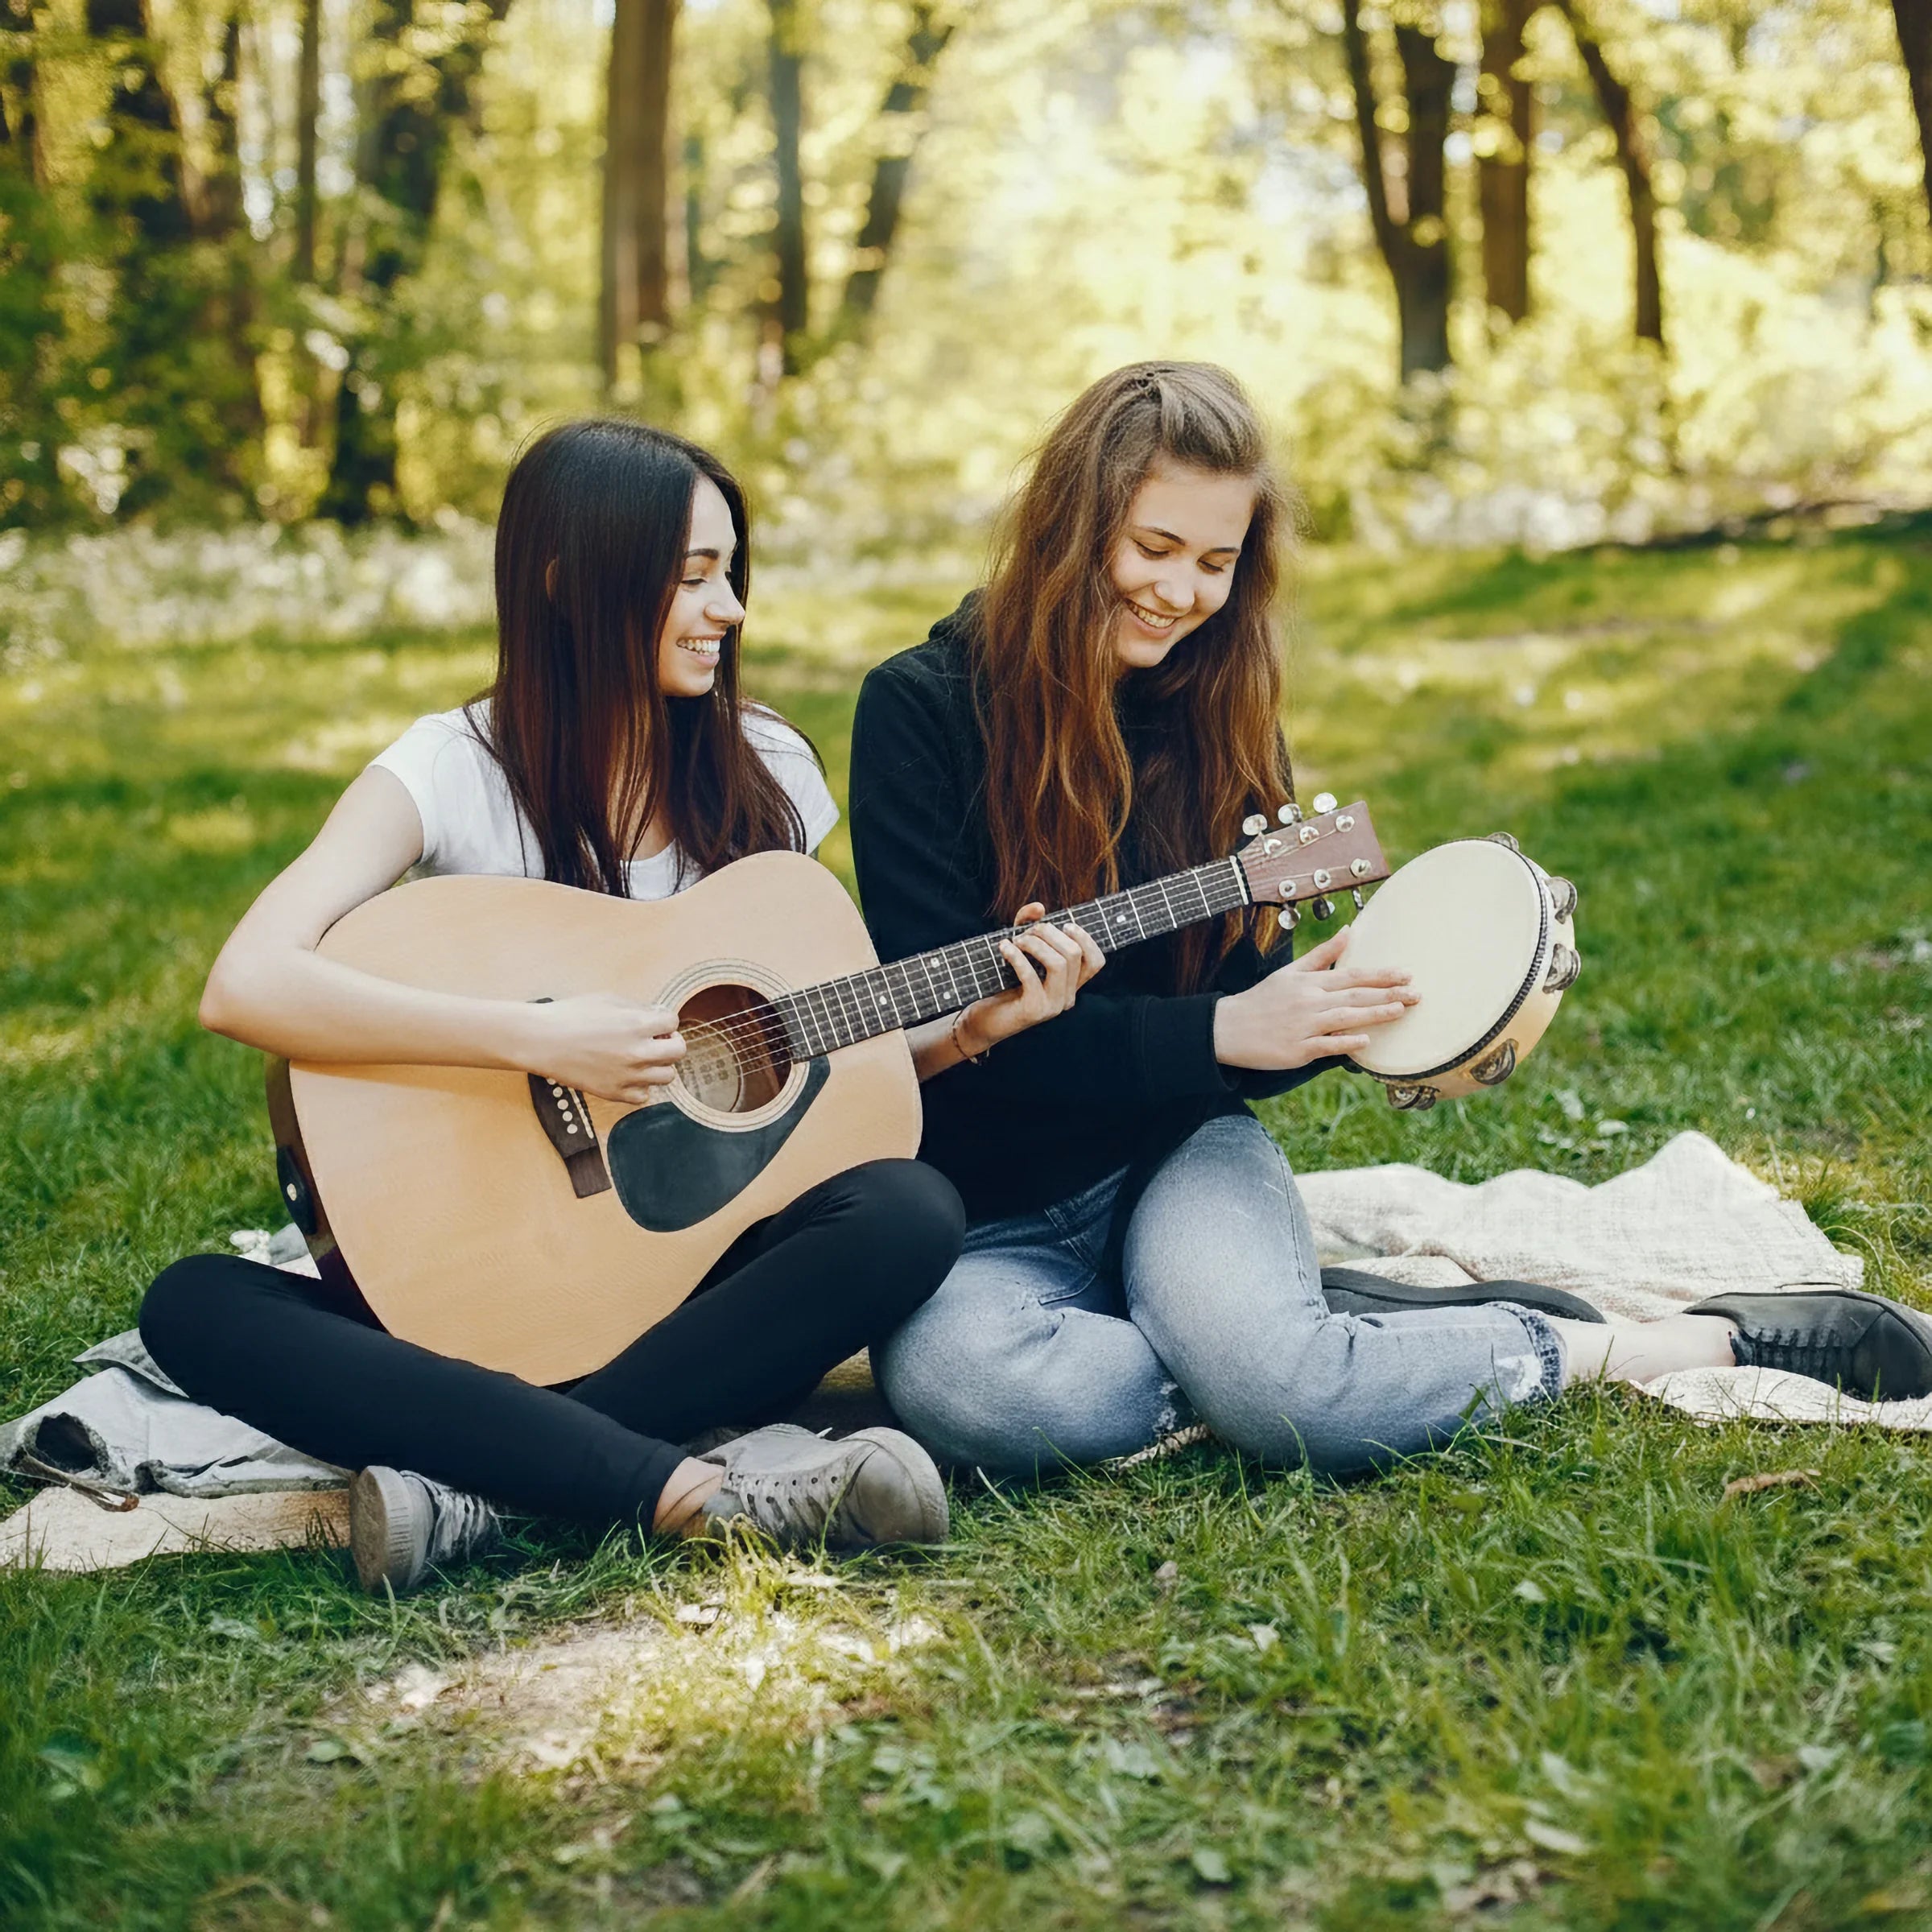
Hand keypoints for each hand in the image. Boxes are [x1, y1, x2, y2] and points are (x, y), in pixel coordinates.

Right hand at [524, 993, 685, 1102]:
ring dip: (658, 1065)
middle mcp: (637, 1052)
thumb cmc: (571, 1015)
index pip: (673, 1022)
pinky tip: (628, 1075)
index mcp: (636, 1024)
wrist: (541, 1040)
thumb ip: (638, 1009)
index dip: (665, 1020)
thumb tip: (658, 1016)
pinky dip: (640, 1086)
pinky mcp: (614, 1093)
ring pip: (667, 1076)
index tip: (655, 1021)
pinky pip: (644, 1095)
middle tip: (657, 1040)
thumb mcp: (608, 1000)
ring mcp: (627, 1076)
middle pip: (678, 1052)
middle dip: (671, 1042)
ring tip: (641, 1058)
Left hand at [954, 902, 1105, 1055]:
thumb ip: (1029, 925)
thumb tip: (1039, 907)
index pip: (1096, 961)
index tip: (1063, 925)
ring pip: (1058, 964)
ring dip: (1034, 944)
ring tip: (1015, 940)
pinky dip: (1016, 956)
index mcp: (1070, 985)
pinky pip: (1031, 976)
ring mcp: (1053, 1006)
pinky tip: (1004, 948)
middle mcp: (1067, 997)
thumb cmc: (1003, 983)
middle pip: (1074, 954)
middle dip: (1049, 933)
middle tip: (1026, 931)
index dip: (1085, 938)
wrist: (984, 1020)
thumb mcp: (1019, 950)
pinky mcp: (1034, 1010)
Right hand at [1211, 926, 1416, 1070]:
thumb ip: (1322, 955)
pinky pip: (1326, 1045)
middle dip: (1388, 994)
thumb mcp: (1290, 972)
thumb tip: (1348, 932)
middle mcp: (1309, 1002)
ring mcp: (1303, 1026)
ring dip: (1374, 1014)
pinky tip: (1366, 1041)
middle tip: (1417, 994)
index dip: (1381, 975)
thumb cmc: (1262, 1000)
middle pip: (1355, 996)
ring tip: (1400, 1011)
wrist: (1228, 1027)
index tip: (1407, 974)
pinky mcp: (1297, 1050)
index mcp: (1309, 982)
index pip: (1352, 976)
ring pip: (1345, 1018)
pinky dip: (1346, 1042)